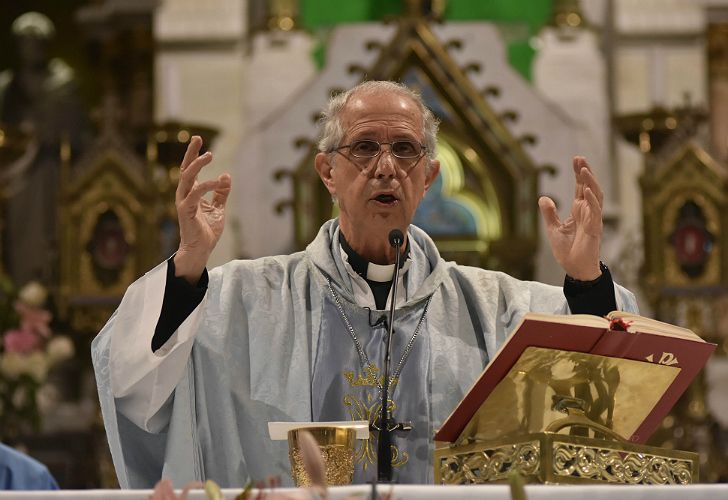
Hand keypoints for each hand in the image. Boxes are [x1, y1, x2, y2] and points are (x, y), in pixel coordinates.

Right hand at [173, 136, 230, 283]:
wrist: (201, 249)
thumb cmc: (207, 231)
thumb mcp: (218, 208)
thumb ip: (221, 193)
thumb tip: (226, 175)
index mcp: (191, 193)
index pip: (190, 170)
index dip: (193, 155)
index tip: (197, 139)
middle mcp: (185, 195)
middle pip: (185, 169)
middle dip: (190, 153)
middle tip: (197, 138)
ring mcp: (184, 202)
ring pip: (187, 178)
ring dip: (197, 165)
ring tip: (209, 155)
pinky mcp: (186, 211)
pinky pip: (195, 194)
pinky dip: (206, 186)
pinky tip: (217, 181)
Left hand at [538, 156, 602, 280]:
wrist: (575, 269)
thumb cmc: (568, 250)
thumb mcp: (553, 229)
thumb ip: (549, 213)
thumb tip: (543, 197)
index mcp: (579, 210)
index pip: (579, 187)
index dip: (578, 173)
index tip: (576, 159)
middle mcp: (588, 212)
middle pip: (589, 187)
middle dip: (585, 172)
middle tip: (580, 158)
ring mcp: (593, 219)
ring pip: (595, 196)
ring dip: (590, 182)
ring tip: (583, 169)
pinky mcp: (595, 229)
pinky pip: (595, 212)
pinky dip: (591, 200)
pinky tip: (585, 190)